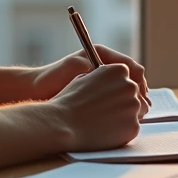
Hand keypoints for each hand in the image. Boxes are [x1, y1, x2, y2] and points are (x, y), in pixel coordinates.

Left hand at [32, 45, 149, 110]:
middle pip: (133, 82)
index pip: (131, 67)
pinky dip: (121, 112)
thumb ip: (99, 70)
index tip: (139, 94)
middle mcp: (106, 69)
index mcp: (102, 56)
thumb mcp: (77, 67)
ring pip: (127, 95)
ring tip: (132, 116)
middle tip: (141, 109)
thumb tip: (124, 74)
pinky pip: (118, 105)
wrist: (37, 92)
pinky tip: (120, 121)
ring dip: (131, 105)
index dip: (138, 80)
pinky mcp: (100, 99)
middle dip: (138, 96)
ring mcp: (104, 85)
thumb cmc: (53, 77)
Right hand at [47, 63, 142, 150]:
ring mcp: (133, 107)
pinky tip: (105, 131)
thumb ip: (104, 78)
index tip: (108, 96)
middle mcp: (130, 86)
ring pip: (134, 112)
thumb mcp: (86, 78)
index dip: (116, 88)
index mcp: (119, 70)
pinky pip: (131, 128)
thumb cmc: (70, 101)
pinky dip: (121, 130)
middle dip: (121, 102)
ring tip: (102, 121)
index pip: (126, 78)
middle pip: (132, 94)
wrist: (64, 124)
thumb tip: (113, 85)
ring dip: (123, 115)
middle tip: (103, 111)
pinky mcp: (134, 127)